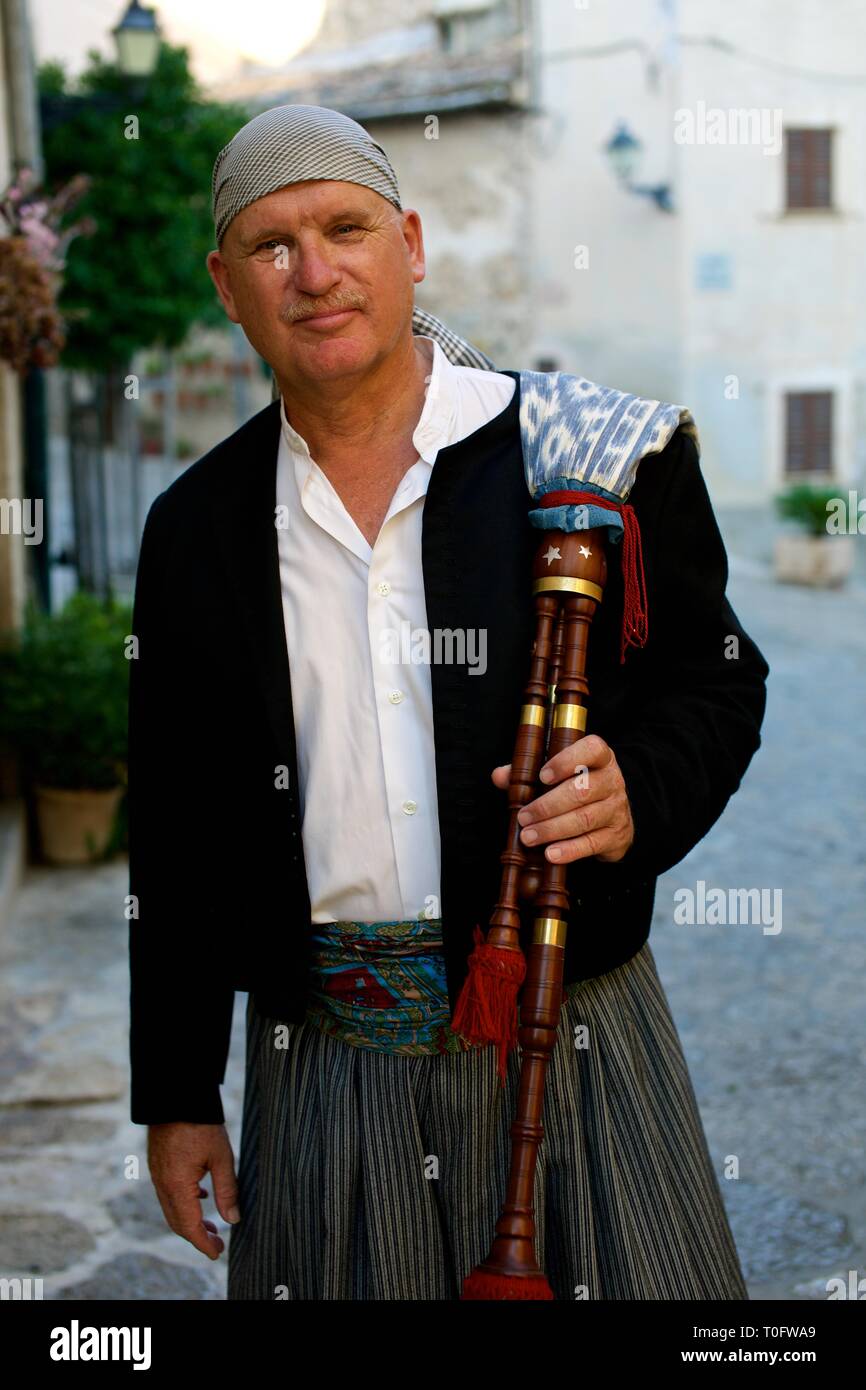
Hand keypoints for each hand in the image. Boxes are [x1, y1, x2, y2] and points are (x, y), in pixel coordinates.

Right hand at [147, 1122, 238, 1259]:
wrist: (177, 1097)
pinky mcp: (158, 1165)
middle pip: (177, 1222)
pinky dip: (184, 1204)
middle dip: (197, 1236)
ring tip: (211, 1226)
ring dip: (190, 1221)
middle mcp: (162, 1184)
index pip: (189, 1226)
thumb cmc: (201, 1124)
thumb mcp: (221, 1157)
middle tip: (217, 1244)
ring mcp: (157, 1175)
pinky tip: (201, 1198)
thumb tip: (232, 1219)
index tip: (217, 1253)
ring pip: (172, 1209)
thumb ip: (227, 1190)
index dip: (203, 1243)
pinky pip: (168, 1194)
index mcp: (177, 1186)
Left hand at [491, 733, 634, 865]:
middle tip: (523, 818)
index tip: (542, 775)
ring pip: (585, 818)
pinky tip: (551, 854)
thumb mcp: (557, 775)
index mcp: (600, 758)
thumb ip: (527, 773)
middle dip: (548, 806)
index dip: (566, 761)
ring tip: (529, 837)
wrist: (613, 818)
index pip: (592, 749)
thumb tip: (499, 776)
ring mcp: (617, 809)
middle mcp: (613, 780)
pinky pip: (592, 843)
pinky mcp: (617, 836)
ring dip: (553, 829)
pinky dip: (570, 850)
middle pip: (582, 790)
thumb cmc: (577, 789)